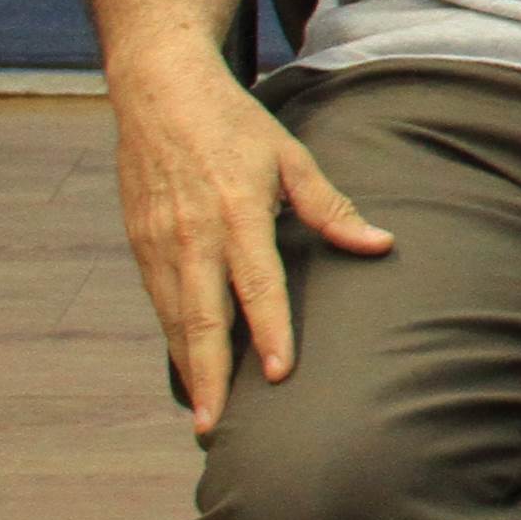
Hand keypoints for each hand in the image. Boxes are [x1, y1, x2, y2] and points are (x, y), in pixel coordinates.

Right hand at [110, 49, 390, 435]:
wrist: (159, 92)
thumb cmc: (235, 123)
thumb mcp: (291, 155)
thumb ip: (332, 207)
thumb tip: (380, 244)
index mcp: (237, 212)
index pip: (257, 285)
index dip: (270, 331)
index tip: (280, 373)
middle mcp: (192, 235)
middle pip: (203, 319)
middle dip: (210, 376)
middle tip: (217, 427)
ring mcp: (159, 242)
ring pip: (175, 318)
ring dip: (190, 368)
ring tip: (205, 414)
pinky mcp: (139, 243)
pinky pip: (159, 301)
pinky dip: (174, 338)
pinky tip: (190, 365)